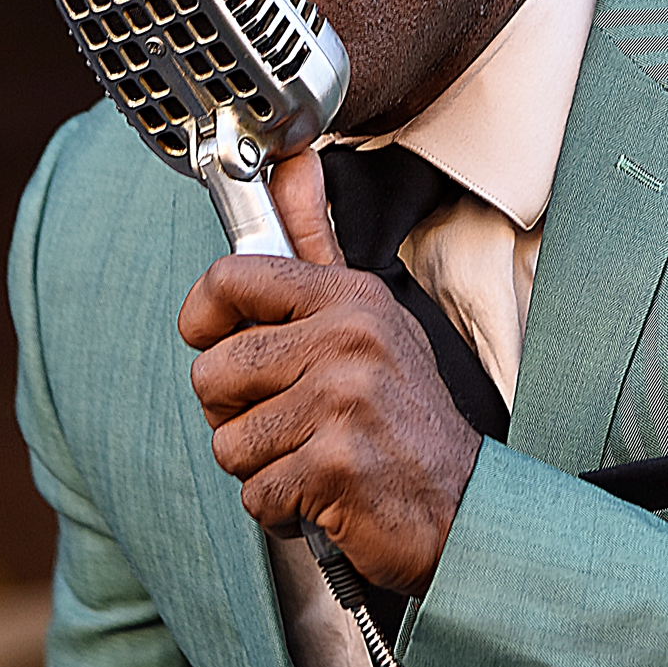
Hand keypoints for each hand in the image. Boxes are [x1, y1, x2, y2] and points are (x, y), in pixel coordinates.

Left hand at [178, 151, 481, 596]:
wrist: (463, 506)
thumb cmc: (403, 414)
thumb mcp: (369, 317)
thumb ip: (317, 243)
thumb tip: (295, 160)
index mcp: (348, 297)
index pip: (231, 277)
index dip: (204, 318)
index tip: (213, 339)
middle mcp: (348, 339)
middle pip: (212, 372)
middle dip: (234, 412)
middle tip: (288, 420)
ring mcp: (344, 401)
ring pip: (227, 440)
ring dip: (260, 464)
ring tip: (311, 453)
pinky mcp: (337, 465)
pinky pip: (255, 491)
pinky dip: (281, 506)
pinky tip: (323, 491)